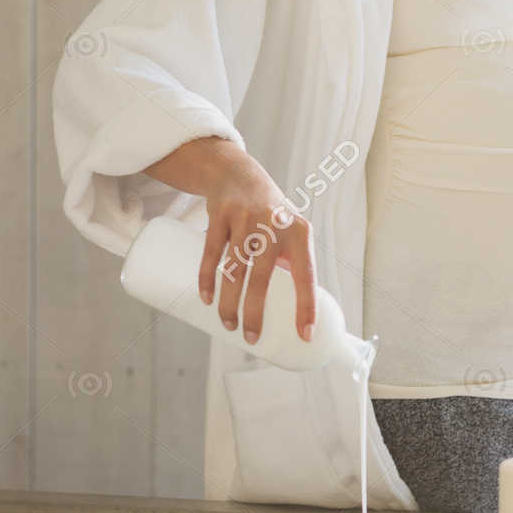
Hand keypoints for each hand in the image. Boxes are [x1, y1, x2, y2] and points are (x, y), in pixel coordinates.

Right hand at [141, 136, 317, 342]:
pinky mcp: (221, 214)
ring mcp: (246, 218)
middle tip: (251, 338)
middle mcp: (274, 225)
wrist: (239, 174)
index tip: (305, 335)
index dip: (306, 306)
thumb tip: (290, 309)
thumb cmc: (269, 215)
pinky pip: (211, 252)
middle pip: (262, 278)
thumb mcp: (288, 231)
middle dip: (255, 313)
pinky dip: (207, 278)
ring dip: (229, 302)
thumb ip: (289, 264)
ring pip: (234, 269)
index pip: (306, 275)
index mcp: (299, 233)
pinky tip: (206, 298)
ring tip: (228, 324)